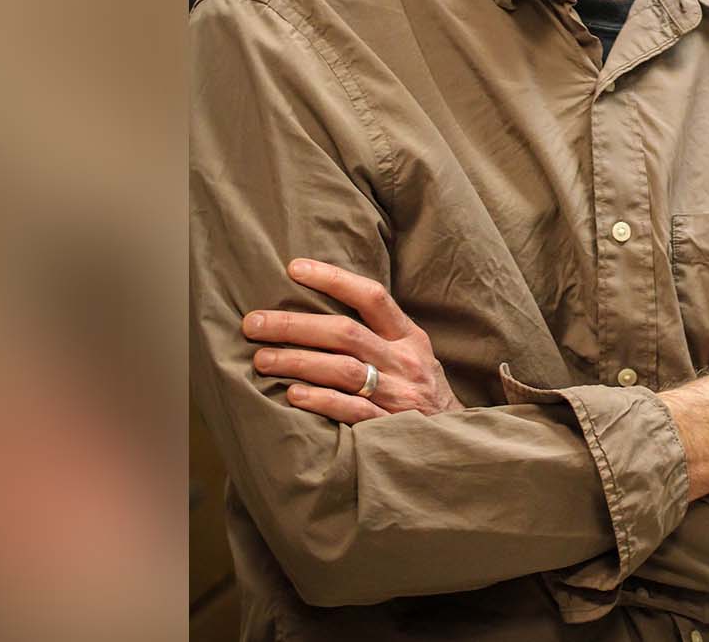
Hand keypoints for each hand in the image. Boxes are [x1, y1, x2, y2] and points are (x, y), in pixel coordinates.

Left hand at [243, 259, 463, 422]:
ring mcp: (398, 395)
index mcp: (409, 337)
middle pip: (346, 333)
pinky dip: (321, 400)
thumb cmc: (420, 391)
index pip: (371, 297)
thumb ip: (379, 334)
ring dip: (298, 362)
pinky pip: (351, 411)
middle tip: (254, 323)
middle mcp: (404, 362)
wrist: (454, 441)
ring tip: (261, 359)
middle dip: (295, 325)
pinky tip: (293, 395)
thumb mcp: (413, 354)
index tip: (294, 268)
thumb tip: (319, 307)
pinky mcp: (389, 428)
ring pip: (343, 370)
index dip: (333, 279)